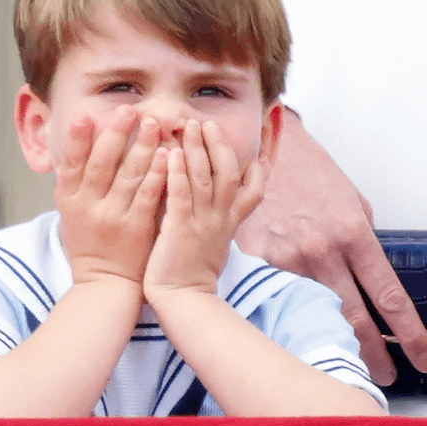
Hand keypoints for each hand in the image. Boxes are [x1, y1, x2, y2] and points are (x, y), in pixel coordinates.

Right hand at [55, 104, 167, 285]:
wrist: (105, 283)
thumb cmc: (89, 243)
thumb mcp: (72, 212)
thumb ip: (75, 182)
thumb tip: (79, 142)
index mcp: (69, 200)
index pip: (70, 164)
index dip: (77, 140)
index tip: (85, 115)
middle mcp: (88, 207)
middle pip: (101, 164)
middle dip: (115, 135)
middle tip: (128, 110)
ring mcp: (113, 218)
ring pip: (127, 177)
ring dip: (141, 148)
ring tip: (153, 124)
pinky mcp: (136, 228)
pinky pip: (147, 196)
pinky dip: (157, 174)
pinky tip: (167, 155)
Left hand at [144, 119, 264, 303]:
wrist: (183, 303)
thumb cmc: (193, 273)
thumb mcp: (215, 242)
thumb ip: (218, 218)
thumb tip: (219, 199)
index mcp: (230, 222)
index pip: (254, 190)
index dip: (257, 166)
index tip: (254, 142)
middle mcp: (220, 220)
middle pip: (229, 174)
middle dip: (220, 145)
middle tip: (208, 122)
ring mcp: (201, 224)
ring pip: (206, 179)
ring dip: (198, 150)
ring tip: (190, 126)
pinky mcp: (179, 231)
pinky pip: (181, 197)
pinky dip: (176, 174)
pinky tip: (169, 154)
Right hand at [235, 109, 426, 384]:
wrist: (261, 146)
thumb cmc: (308, 170)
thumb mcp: (350, 200)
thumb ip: (361, 242)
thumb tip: (370, 277)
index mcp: (352, 233)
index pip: (388, 296)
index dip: (411, 332)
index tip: (426, 353)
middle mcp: (321, 250)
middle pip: (354, 318)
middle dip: (376, 353)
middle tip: (390, 375)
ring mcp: (285, 258)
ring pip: (314, 314)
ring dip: (332, 340)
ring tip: (346, 361)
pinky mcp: (255, 260)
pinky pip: (275, 298)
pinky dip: (287, 317)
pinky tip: (295, 333)